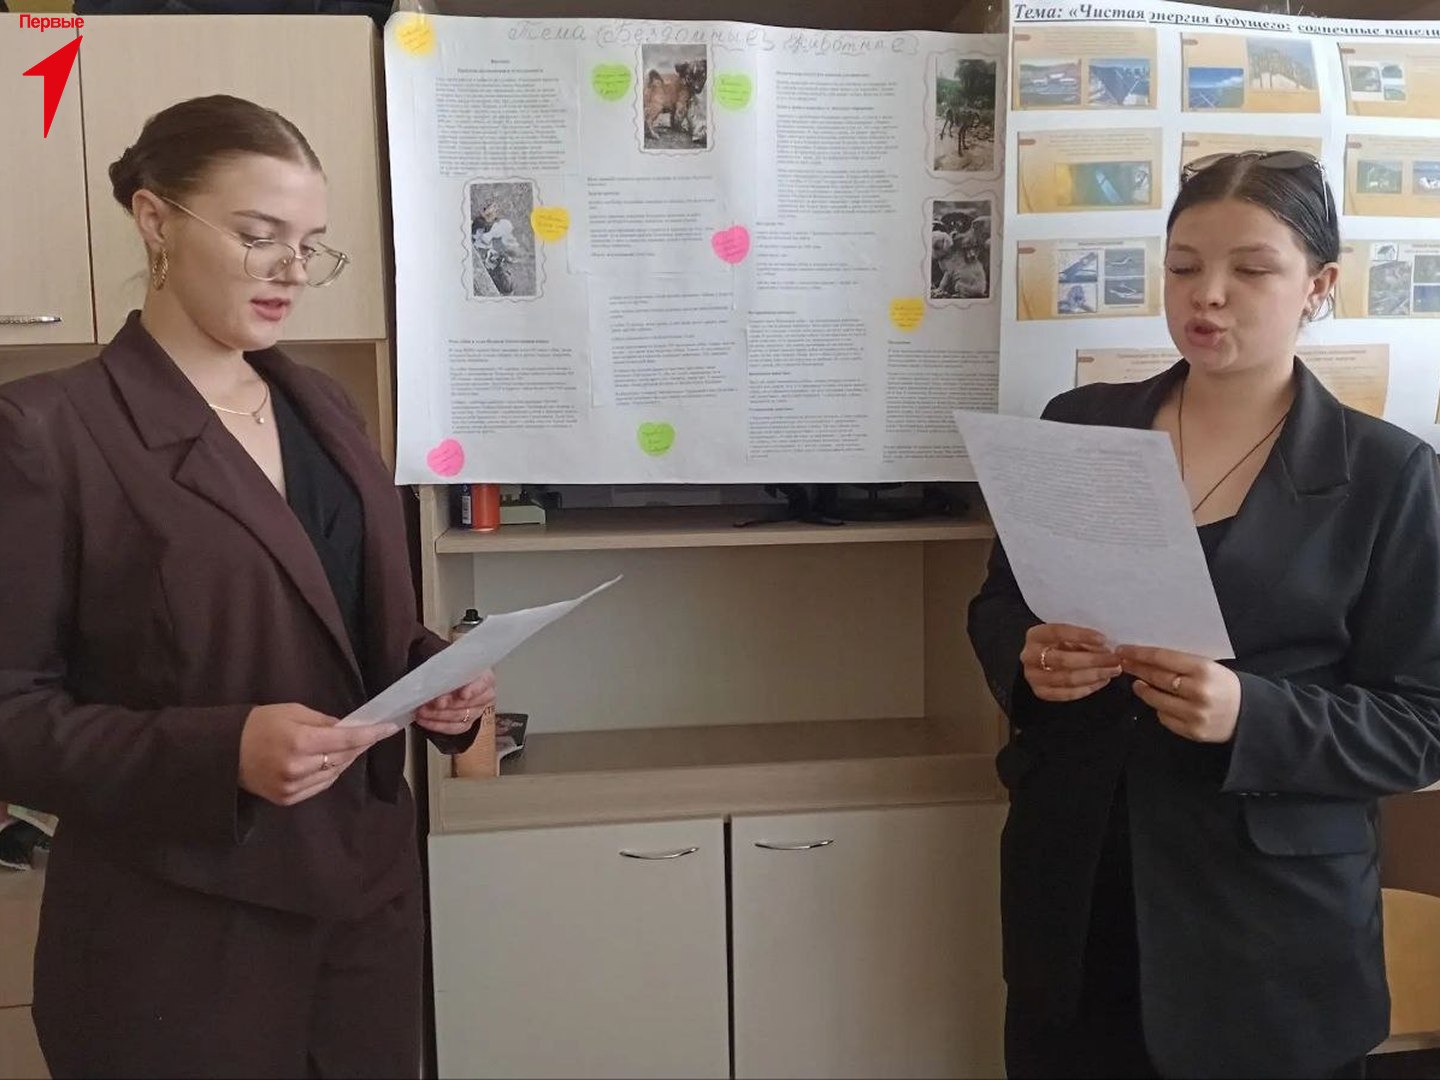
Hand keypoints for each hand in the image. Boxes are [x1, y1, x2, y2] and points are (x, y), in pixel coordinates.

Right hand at [239, 703, 398, 806]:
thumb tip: (347, 728)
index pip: (346, 739)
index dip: (371, 734)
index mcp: (300, 741)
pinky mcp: (287, 798)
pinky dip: (329, 774)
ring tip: (348, 747)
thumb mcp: (292, 711)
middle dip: (359, 745)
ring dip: (345, 760)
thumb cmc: (258, 724)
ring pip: (334, 774)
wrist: (223, 751)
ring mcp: (293, 786)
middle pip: (343, 758)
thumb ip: (323, 721)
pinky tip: (330, 763)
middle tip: (369, 734)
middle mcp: (299, 767)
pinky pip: (320, 786)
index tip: (390, 728)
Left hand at [415, 670, 496, 736]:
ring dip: (438, 715)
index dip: (474, 689)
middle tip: (434, 702)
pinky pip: (454, 728)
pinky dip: (437, 725)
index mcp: (484, 676)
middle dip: (449, 704)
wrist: (445, 678)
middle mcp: (484, 695)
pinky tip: (424, 720)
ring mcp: (476, 711)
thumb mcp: (449, 663)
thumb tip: (434, 679)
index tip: (463, 694)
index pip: (485, 683)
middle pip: (470, 703)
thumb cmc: (449, 669)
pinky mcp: (466, 723)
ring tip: (422, 710)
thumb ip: (446, 669)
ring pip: (460, 717)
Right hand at [1021, 623, 1122, 702]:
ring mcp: (1033, 676)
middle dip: (1093, 660)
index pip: (1057, 632)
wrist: (1041, 661)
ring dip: (1094, 675)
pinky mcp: (1040, 692)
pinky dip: (1087, 688)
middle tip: (1115, 659)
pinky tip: (1102, 681)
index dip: (1081, 636)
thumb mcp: (1066, 636)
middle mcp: (1029, 656)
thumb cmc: (1059, 644)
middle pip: (1063, 660)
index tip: (1103, 639)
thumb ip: (1082, 640)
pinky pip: (1067, 694)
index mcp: (1035, 635)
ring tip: (1113, 671)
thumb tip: (1107, 649)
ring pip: (1067, 679)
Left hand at [1118, 645, 1240, 742]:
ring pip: (1156, 700)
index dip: (1139, 654)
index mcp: (1203, 670)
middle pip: (1156, 677)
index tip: (1123, 651)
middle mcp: (1197, 691)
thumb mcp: (1209, 667)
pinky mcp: (1192, 731)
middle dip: (1136, 669)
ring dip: (1143, 690)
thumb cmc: (1225, 685)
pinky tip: (1160, 702)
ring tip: (1138, 684)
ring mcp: (1194, 714)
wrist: (1250, 715)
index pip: (1162, 659)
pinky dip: (1159, 709)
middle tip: (1123, 664)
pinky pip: (1164, 718)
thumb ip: (1182, 664)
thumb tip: (1147, 658)